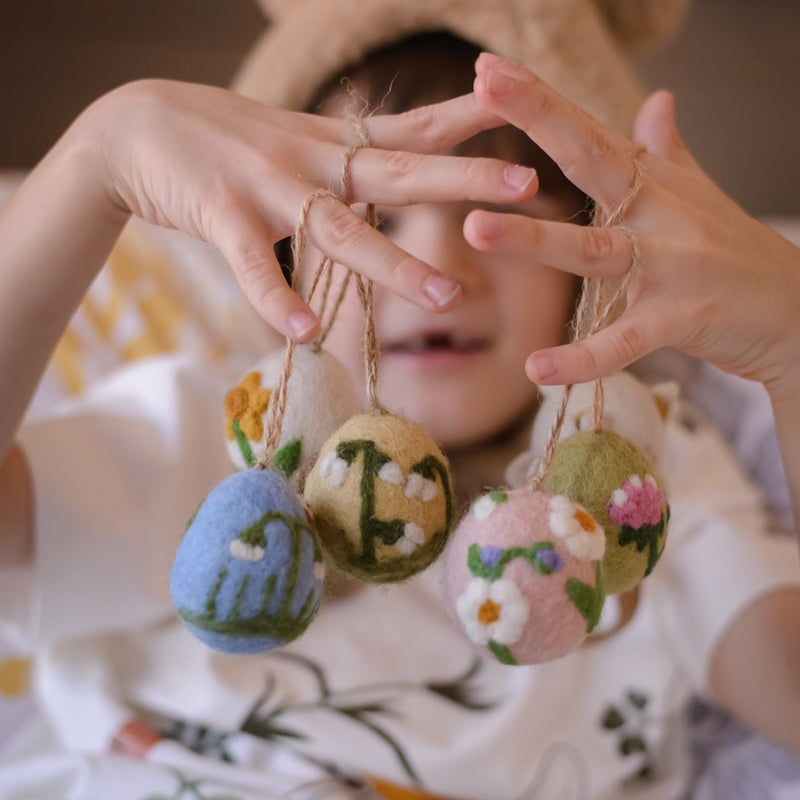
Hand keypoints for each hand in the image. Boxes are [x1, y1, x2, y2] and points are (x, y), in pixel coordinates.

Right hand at [77, 79, 537, 340]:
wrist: (136, 122)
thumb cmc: (227, 142)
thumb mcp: (298, 141)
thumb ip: (347, 159)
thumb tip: (396, 176)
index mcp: (334, 144)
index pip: (412, 128)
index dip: (467, 120)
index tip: (524, 112)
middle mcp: (312, 160)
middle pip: (399, 172)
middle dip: (463, 181)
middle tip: (528, 187)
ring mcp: (268, 185)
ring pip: (340, 229)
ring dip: (395, 263)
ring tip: (448, 299)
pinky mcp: (220, 212)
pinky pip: (254, 264)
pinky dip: (277, 297)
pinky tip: (306, 333)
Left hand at [465, 53, 799, 400]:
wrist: (798, 310)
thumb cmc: (736, 252)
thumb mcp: (699, 194)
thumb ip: (668, 152)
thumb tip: (658, 99)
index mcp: (652, 185)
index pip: (589, 132)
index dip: (542, 99)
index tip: (489, 69)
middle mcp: (657, 214)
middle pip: (591, 160)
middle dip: (540, 120)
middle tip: (484, 87)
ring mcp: (669, 265)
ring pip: (592, 249)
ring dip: (533, 238)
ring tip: (475, 227)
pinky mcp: (681, 319)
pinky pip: (623, 341)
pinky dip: (582, 359)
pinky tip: (536, 369)